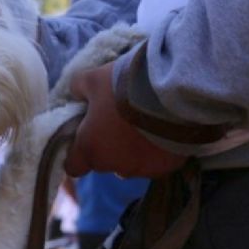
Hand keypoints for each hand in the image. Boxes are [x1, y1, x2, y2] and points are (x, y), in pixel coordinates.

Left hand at [64, 62, 186, 177]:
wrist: (174, 92)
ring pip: (131, 165)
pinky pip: (156, 162)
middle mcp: (114, 167)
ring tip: (143, 126)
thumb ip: (78, 89)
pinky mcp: (168, 167)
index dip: (77, 154)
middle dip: (107, 148)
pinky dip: (157, 151)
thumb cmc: (124, 88)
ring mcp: (143, 170)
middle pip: (104, 163)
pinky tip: (163, 132)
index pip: (74, 166)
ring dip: (133, 151)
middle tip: (117, 123)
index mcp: (90, 150)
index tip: (84, 139)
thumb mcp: (93, 79)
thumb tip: (76, 93)